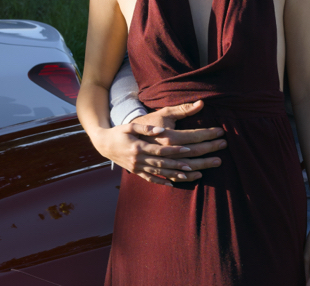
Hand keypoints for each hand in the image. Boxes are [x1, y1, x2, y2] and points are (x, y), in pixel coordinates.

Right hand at [94, 100, 226, 184]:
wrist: (103, 145)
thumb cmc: (120, 132)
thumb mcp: (131, 126)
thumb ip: (147, 128)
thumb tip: (161, 129)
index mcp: (140, 147)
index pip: (163, 149)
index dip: (177, 150)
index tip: (191, 148)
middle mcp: (141, 160)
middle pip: (168, 163)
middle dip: (189, 162)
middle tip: (206, 160)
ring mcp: (140, 168)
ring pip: (164, 173)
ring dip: (181, 174)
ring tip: (199, 173)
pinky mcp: (138, 172)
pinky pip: (154, 179)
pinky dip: (166, 181)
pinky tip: (178, 183)